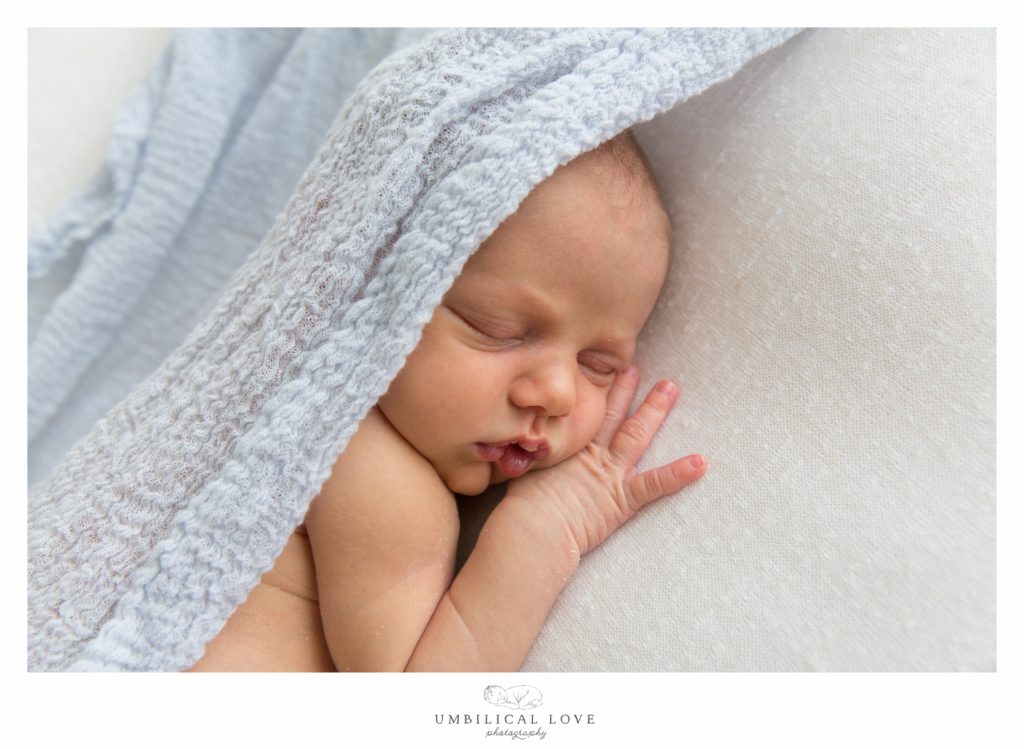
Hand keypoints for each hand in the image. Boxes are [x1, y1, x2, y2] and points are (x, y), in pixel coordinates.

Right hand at [502, 366, 706, 557]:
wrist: (533, 530)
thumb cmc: (523, 508)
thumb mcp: (523, 473)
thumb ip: (528, 456)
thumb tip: (510, 441)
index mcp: (568, 449)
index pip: (585, 413)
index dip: (595, 391)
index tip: (604, 370)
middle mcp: (592, 455)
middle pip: (613, 415)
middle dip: (627, 390)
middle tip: (636, 368)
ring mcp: (610, 474)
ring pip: (636, 435)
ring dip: (654, 411)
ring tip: (670, 388)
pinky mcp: (622, 499)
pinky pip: (655, 484)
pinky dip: (678, 474)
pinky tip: (701, 463)